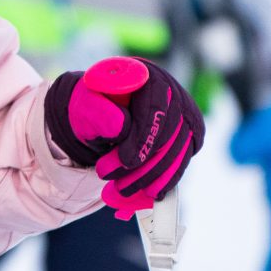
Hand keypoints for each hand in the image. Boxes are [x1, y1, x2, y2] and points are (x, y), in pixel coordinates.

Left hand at [45, 57, 205, 219]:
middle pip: (169, 133)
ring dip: (152, 177)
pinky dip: (165, 181)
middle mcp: (172, 92)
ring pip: (178, 152)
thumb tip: (121, 127)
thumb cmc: (91, 107)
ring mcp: (184, 115)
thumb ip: (96, 111)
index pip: (156, 106)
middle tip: (114, 181)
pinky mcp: (187, 137)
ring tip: (123, 190)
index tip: (127, 160)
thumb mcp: (83, 105)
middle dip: (144, 164)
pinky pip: (182, 162)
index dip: (144, 136)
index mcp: (147, 75)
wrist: (100, 113)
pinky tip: (148, 194)